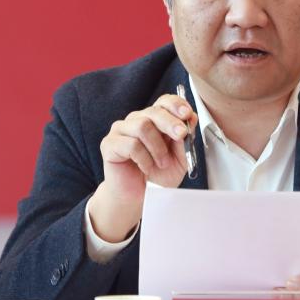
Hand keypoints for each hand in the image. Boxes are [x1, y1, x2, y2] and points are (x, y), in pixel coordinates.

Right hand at [90, 93, 195, 242]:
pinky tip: (146, 168)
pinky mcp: (110, 144)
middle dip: (171, 122)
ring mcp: (121, 130)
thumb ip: (184, 139)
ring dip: (157, 147)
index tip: (187, 114)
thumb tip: (190, 118)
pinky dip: (144, 158)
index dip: (175, 104)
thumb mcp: (179, 158)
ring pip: (142, 126)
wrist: (138, 198)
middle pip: (154, 111)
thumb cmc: (157, 176)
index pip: (163, 102)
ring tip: (161, 163)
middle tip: (181, 135)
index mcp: (153, 120)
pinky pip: (131, 144)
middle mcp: (136, 120)